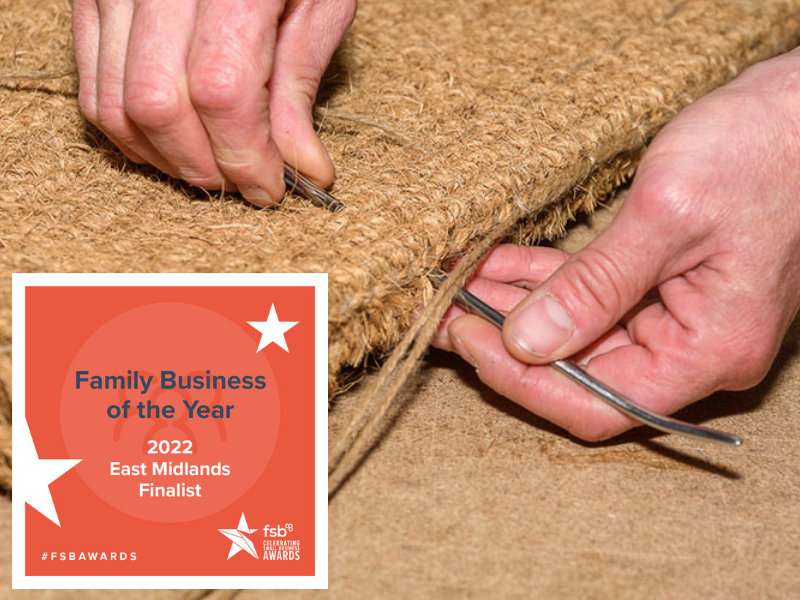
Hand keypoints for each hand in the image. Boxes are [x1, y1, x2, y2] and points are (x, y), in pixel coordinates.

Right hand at [71, 0, 355, 204]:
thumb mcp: (320, 5)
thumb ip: (300, 87)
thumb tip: (303, 168)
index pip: (222, 93)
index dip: (245, 156)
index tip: (271, 187)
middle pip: (158, 104)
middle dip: (203, 165)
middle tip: (241, 184)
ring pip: (114, 103)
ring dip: (164, 158)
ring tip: (209, 168)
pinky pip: (90, 83)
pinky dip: (128, 129)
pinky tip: (169, 143)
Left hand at [433, 50, 799, 440]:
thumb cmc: (762, 152)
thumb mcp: (668, 215)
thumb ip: (595, 287)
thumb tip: (528, 343)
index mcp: (708, 350)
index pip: (599, 402)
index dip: (524, 382)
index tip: (470, 342)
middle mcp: (690, 348)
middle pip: (578, 372)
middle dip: (505, 342)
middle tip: (441, 311)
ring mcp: (673, 318)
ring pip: (574, 333)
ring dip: (514, 308)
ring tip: (454, 286)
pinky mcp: (657, 286)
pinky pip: (587, 295)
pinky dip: (540, 280)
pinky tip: (492, 266)